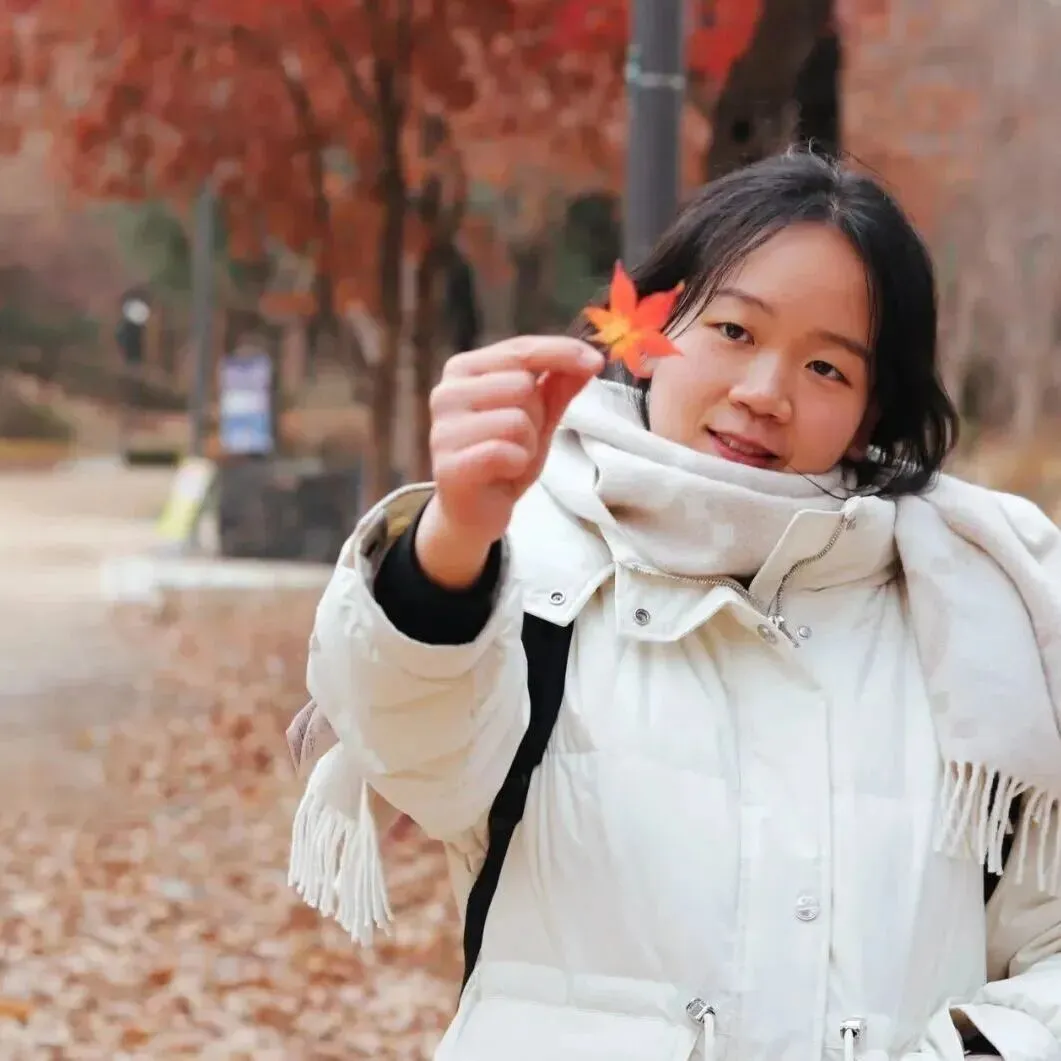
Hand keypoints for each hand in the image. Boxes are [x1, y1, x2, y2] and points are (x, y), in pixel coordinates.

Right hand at [416, 336, 602, 587]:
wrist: (476, 512)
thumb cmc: (504, 457)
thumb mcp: (538, 417)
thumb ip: (559, 385)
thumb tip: (591, 357)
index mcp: (464, 370)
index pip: (520, 349)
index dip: (562, 353)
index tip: (598, 361)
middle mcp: (446, 393)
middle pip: (521, 384)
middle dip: (536, 414)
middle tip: (520, 438)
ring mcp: (443, 429)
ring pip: (516, 419)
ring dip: (527, 443)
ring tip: (510, 457)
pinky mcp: (449, 465)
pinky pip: (505, 451)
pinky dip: (516, 464)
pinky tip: (503, 472)